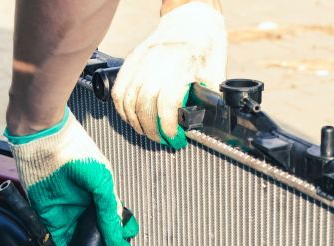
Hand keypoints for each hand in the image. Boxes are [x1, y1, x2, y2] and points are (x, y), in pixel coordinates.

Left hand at [6, 109, 138, 245]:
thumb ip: (109, 209)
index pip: (115, 223)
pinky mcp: (47, 215)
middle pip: (98, 237)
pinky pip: (57, 239)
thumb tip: (117, 235)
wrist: (44, 138)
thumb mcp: (101, 180)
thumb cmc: (76, 150)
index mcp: (102, 196)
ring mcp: (66, 212)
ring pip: (80, 243)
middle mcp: (85, 206)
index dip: (121, 239)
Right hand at [111, 1, 226, 148]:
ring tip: (148, 131)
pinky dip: (122, 108)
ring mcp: (141, 61)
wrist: (192, 18)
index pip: (166, 104)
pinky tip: (133, 117)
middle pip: (143, 105)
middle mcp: (157, 63)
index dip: (168, 127)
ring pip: (127, 99)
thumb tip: (205, 124)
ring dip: (135, 122)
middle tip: (162, 139)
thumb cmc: (206, 45)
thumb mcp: (215, 73)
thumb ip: (209, 100)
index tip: (174, 139)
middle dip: (151, 129)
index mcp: (181, 66)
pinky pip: (119, 89)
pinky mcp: (131, 60)